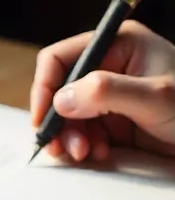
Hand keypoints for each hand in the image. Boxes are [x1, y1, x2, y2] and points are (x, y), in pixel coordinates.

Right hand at [30, 19, 174, 160]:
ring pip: (66, 116)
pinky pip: (80, 132)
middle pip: (59, 91)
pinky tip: (99, 153)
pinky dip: (82, 146)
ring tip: (86, 153)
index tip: (43, 117)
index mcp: (118, 46)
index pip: (60, 58)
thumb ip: (107, 93)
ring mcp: (108, 97)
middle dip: (58, 121)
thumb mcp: (156, 97)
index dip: (45, 87)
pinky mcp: (111, 122)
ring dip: (69, 137)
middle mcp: (108, 68)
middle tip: (63, 146)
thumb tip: (61, 100)